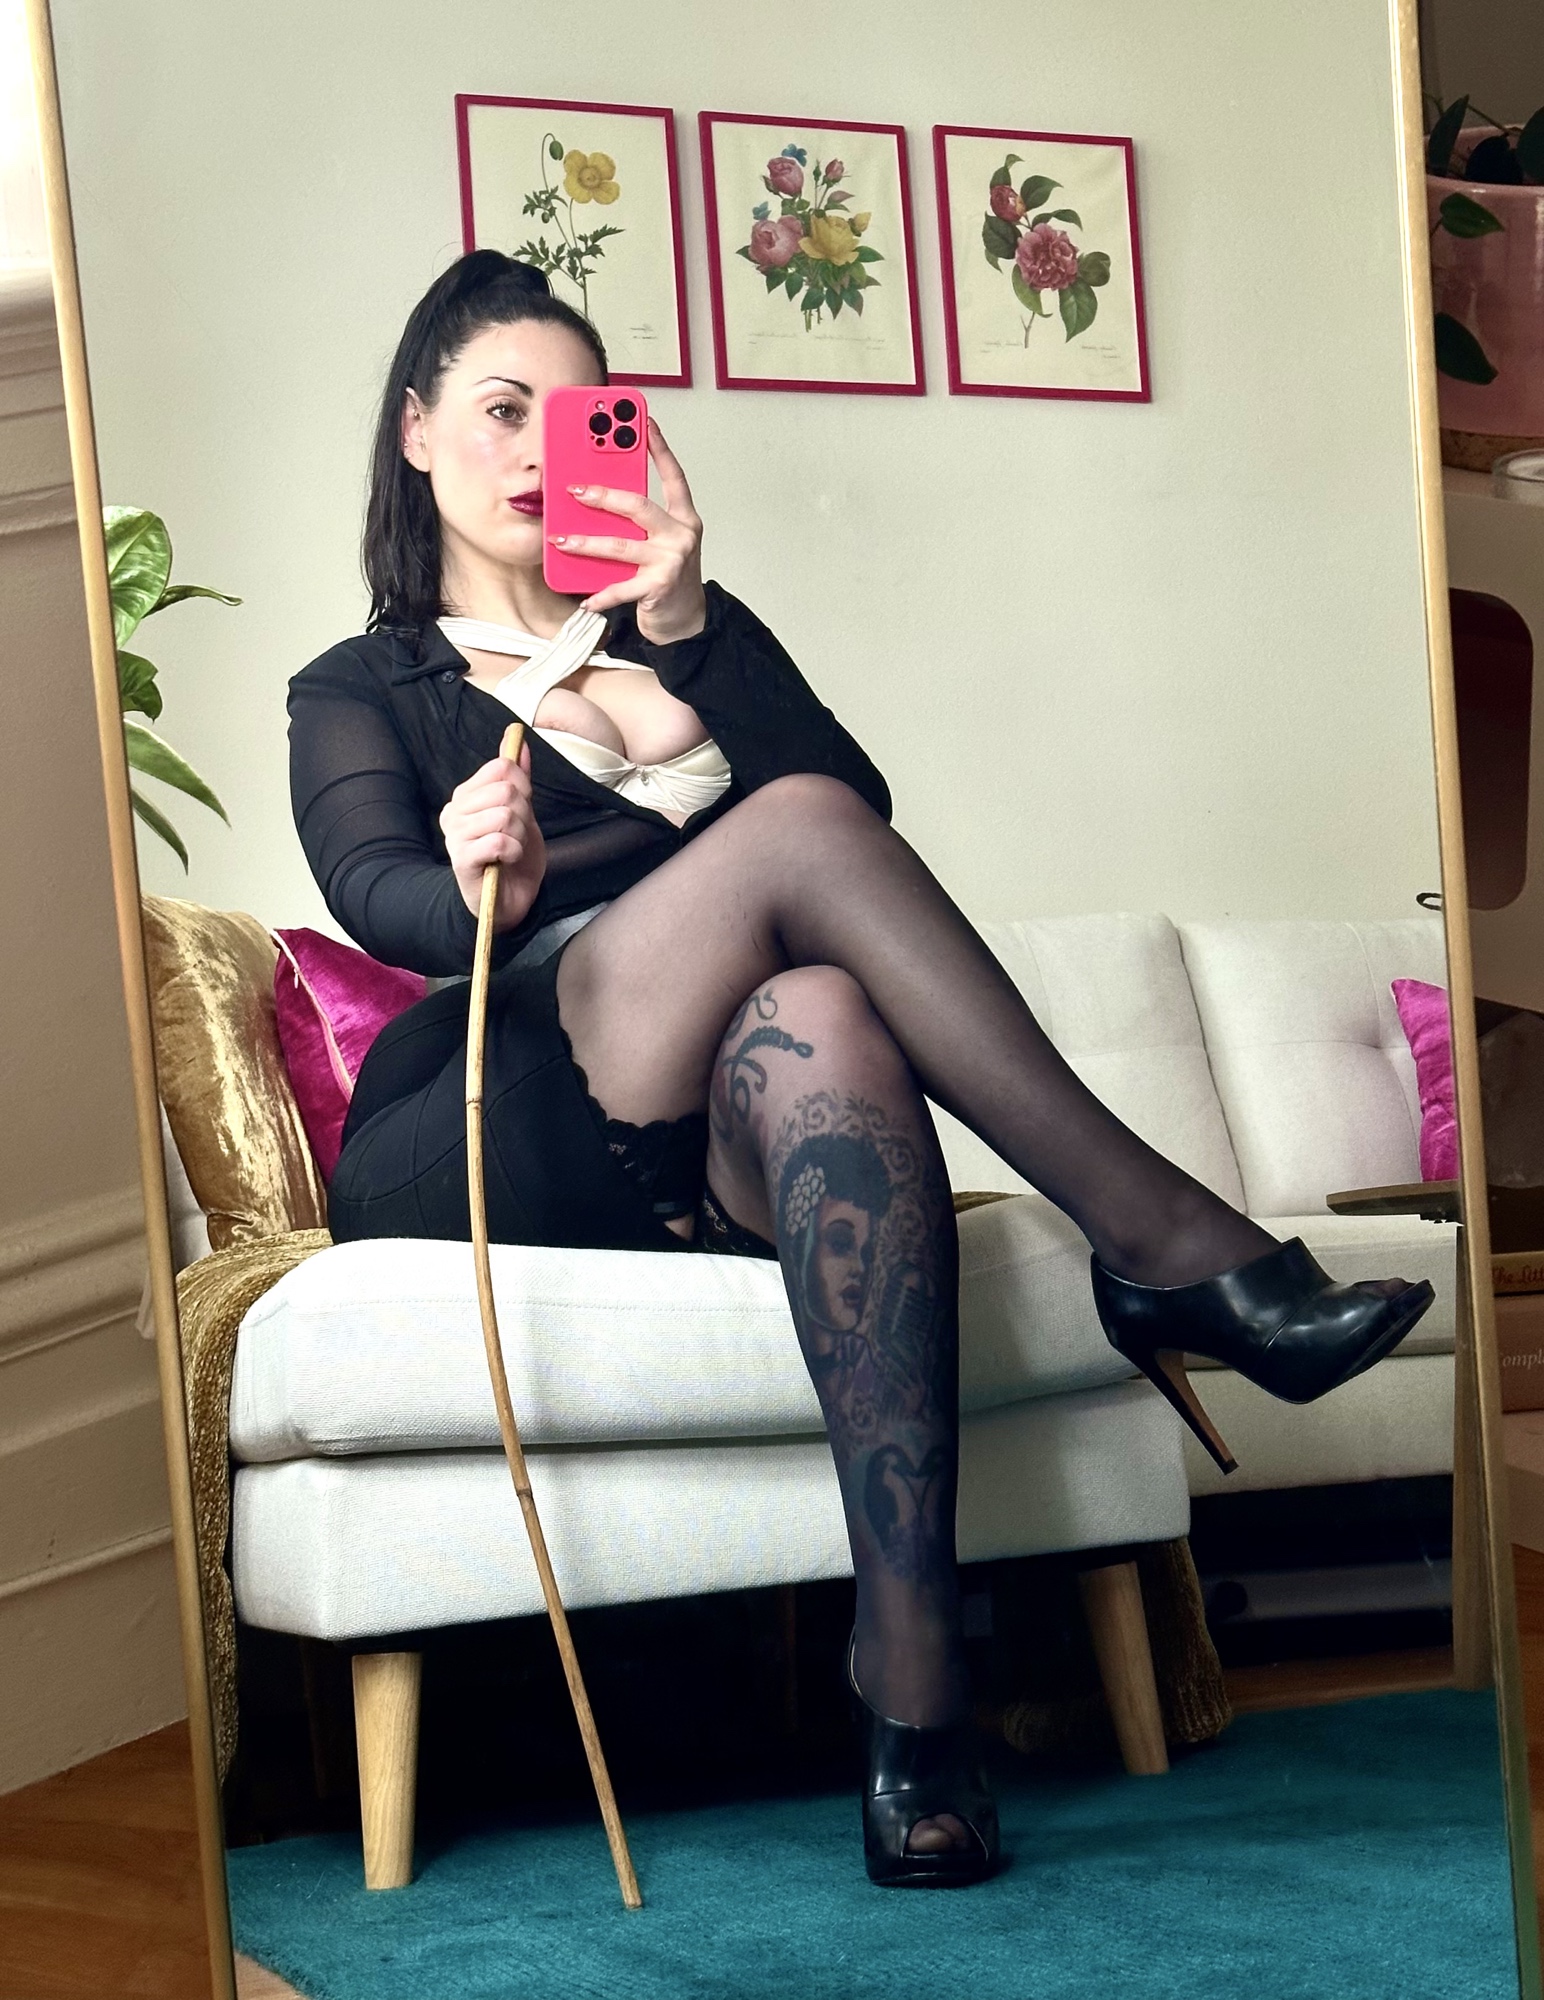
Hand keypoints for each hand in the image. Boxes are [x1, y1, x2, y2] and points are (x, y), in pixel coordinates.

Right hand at [439, 745, 545, 930]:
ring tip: (512, 849)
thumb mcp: (522, 811)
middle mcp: (454, 812)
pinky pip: (499, 841)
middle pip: (505, 790)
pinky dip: (514, 851)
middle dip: (523, 815)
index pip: (501, 767)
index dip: (523, 785)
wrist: (509, 899)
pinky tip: (507, 860)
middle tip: (516, 834)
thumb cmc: (513, 855)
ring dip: (520, 836)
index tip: (523, 808)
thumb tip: (516, 740)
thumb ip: (518, 777)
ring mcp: (454, 836)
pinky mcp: (462, 859)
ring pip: (504, 816)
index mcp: (465, 795)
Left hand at [551, 417, 706, 643]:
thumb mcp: (660, 541)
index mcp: (683, 517)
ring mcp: (671, 561)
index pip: (673, 476)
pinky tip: (584, 598)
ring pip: (621, 544)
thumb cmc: (669, 575)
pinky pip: (621, 588)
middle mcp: (681, 535)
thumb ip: (639, 521)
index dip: (659, 448)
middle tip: (575, 490)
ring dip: (586, 543)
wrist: (687, 619)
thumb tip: (599, 498)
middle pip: (638, 505)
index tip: (644, 422)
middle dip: (603, 495)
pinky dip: (600, 595)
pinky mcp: (659, 587)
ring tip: (561, 541)